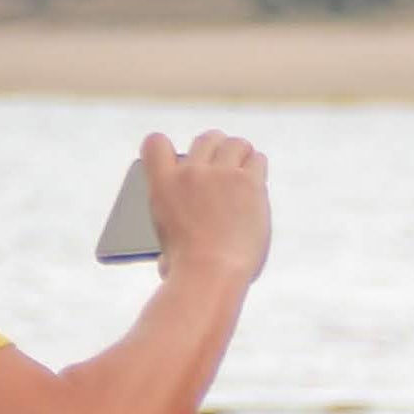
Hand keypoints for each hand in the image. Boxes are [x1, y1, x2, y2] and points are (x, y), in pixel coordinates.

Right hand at [140, 129, 271, 289]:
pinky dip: (257, 168)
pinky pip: (257, 160)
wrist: (211, 274)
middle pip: (206, 139)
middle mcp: (191, 172)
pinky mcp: (249, 182)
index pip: (156, 143)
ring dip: (240, 155)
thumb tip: (172, 250)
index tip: (179, 161)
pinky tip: (257, 182)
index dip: (167, 149)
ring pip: (235, 144)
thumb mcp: (165, 243)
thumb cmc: (187, 269)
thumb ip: (172, 230)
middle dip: (215, 149)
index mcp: (163, 184)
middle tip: (222, 165)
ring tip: (244, 171)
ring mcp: (221, 174)